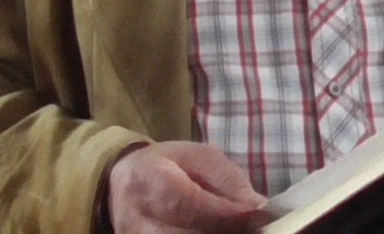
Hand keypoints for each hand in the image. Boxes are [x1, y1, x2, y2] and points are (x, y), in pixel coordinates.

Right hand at [106, 141, 266, 233]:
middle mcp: (138, 221)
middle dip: (228, 233)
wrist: (120, 186)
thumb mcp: (198, 157)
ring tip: (243, 232)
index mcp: (149, 181)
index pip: (190, 205)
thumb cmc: (166, 168)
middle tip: (257, 230)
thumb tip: (258, 209)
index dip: (229, 216)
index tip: (263, 219)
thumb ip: (228, 181)